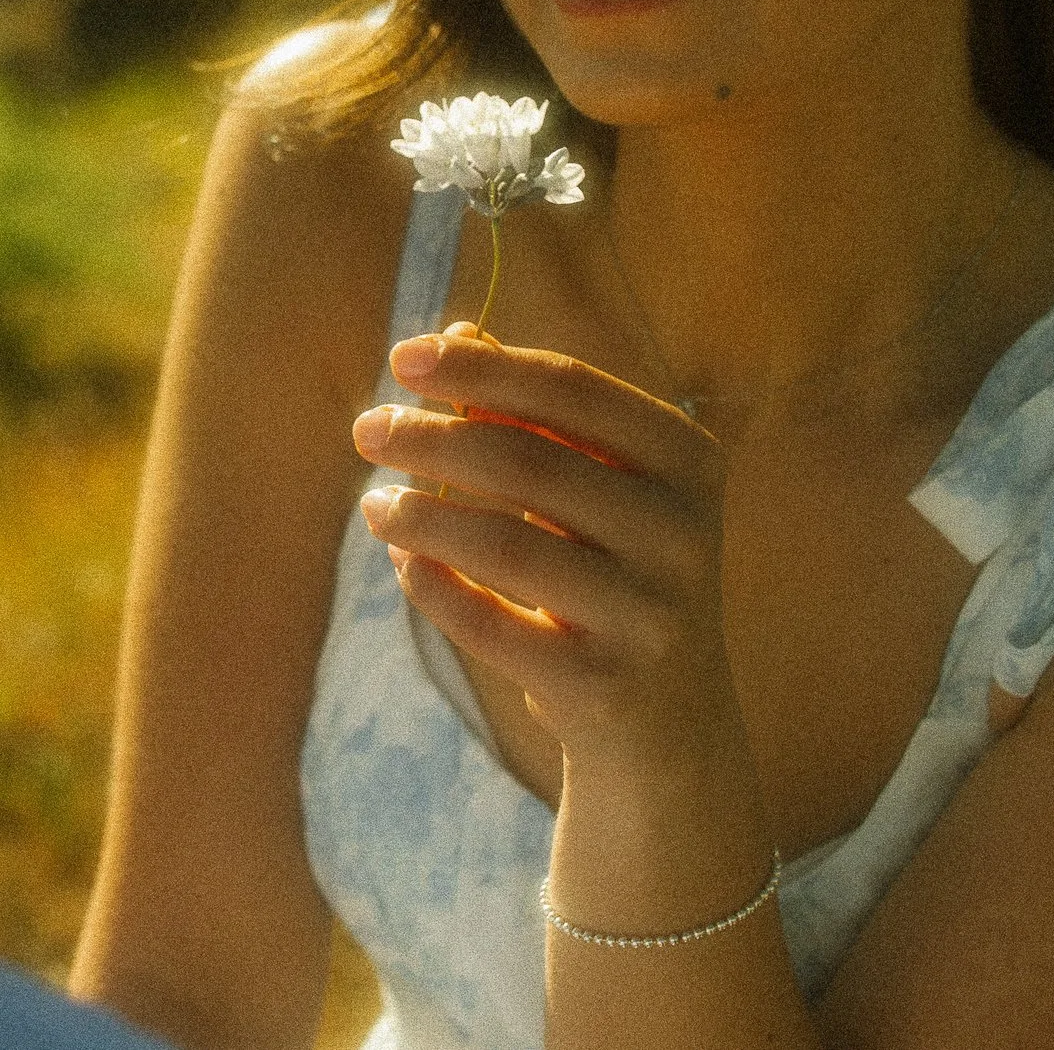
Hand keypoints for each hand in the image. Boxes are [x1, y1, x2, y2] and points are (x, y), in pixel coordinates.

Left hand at [350, 324, 745, 797]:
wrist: (669, 721)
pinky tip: (402, 564)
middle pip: (525, 462)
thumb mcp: (597, 484)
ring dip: (421, 516)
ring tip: (373, 504)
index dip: (479, 368)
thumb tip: (456, 333)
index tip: (402, 358)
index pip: (570, 389)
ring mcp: (648, 612)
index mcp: (687, 459)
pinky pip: (495, 627)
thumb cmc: (614, 570)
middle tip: (366, 429)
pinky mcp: (602, 684)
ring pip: (506, 546)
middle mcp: (682, 531)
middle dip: (430, 439)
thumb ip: (534, 412)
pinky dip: (436, 589)